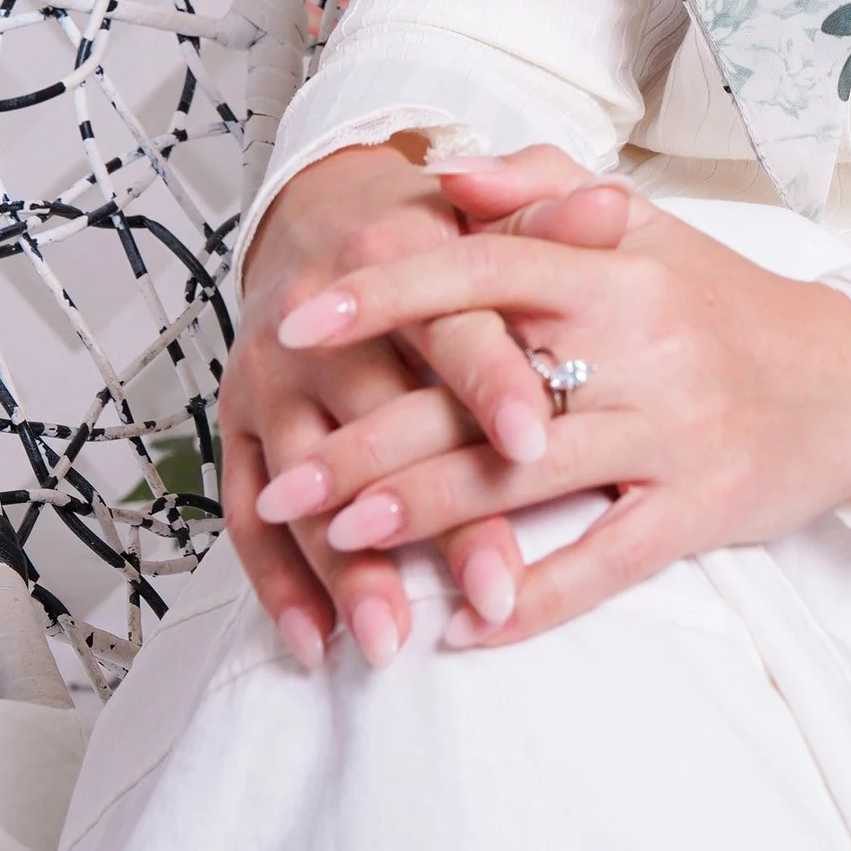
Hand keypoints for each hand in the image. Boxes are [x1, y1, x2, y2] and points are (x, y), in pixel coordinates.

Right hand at [221, 140, 590, 664]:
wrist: (317, 217)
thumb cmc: (430, 232)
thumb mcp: (488, 213)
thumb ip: (549, 219)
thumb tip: (613, 206)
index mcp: (392, 255)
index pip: (450, 325)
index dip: (490, 382)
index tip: (537, 443)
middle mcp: (317, 321)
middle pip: (380, 422)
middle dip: (437, 510)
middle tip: (496, 587)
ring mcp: (269, 380)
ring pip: (305, 484)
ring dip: (348, 567)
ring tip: (395, 640)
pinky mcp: (237, 428)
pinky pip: (245, 514)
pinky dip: (278, 585)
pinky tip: (319, 644)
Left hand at [269, 160, 850, 650]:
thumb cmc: (725, 303)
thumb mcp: (646, 227)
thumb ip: (543, 187)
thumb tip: (448, 173)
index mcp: (617, 265)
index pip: (486, 265)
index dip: (389, 292)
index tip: (298, 319)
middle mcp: (641, 341)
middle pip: (484, 386)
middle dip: (371, 433)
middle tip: (283, 475)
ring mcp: (673, 428)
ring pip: (528, 475)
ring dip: (425, 512)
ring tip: (338, 539)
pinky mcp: (704, 506)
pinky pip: (606, 560)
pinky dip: (533, 598)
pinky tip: (464, 624)